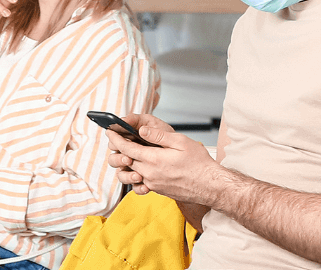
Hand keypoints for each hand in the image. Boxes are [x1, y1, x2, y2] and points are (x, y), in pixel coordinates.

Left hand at [104, 114, 224, 204]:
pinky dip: (140, 172)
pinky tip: (145, 166)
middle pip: (127, 160)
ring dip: (129, 162)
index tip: (109, 132)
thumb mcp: (180, 142)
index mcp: (153, 160)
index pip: (126, 148)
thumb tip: (142, 130)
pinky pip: (142, 181)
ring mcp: (153, 184)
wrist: (210, 186)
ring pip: (133, 171)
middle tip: (119, 139)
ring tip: (131, 152)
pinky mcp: (158, 190)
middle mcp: (150, 174)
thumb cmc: (199, 164)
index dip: (116, 139)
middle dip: (121, 149)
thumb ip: (158, 136)